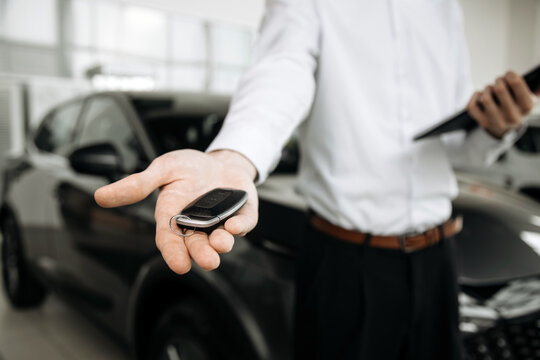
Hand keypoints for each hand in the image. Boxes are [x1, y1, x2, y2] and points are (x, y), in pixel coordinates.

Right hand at [94, 149, 257, 273]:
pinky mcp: (242, 215)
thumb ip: (139, 184)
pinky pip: (244, 223)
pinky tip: (235, 225)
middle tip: (208, 261)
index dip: (173, 253)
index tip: (179, 266)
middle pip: (198, 245)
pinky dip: (241, 226)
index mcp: (175, 217)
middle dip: (202, 254)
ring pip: (222, 239)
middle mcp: (198, 225)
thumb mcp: (163, 169)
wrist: (220, 160)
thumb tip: (100, 197)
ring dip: (222, 244)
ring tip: (220, 243)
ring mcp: (222, 222)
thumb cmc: (189, 168)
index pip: (170, 240)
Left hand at [467, 71, 536, 138]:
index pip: (515, 82)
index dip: (509, 74)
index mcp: (527, 106)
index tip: (508, 75)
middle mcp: (513, 116)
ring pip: (485, 98)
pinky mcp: (483, 123)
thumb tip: (538, 71)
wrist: (509, 129)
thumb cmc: (520, 106)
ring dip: (486, 89)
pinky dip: (474, 97)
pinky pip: (471, 106)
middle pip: (499, 88)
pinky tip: (480, 95)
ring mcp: (497, 121)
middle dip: (498, 80)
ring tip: (491, 89)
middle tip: (499, 81)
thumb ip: (538, 86)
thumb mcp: (533, 97)